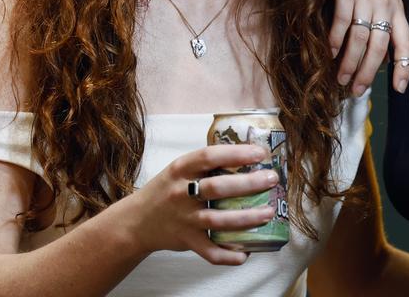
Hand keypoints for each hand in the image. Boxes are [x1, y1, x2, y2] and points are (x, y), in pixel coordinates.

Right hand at [120, 144, 279, 265]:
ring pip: (218, 221)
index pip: (209, 156)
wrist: (137, 221)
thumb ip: (205, 165)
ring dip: (247, 218)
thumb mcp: (179, 170)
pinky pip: (210, 251)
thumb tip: (247, 156)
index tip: (259, 153)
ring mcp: (184, 219)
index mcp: (180, 169)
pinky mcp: (186, 241)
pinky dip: (229, 255)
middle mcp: (180, 193)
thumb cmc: (166, 191)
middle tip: (271, 180)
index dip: (236, 153)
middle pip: (218, 188)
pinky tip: (245, 252)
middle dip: (248, 184)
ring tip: (268, 213)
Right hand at [329, 0, 408, 94]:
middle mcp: (384, 6)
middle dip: (367, 73)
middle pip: (379, 47)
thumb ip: (384, 14)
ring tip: (341, 79)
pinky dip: (335, 40)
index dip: (404, 67)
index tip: (400, 88)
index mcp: (397, 8)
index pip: (405, 43)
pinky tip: (330, 52)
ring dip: (349, 62)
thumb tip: (378, 46)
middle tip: (357, 91)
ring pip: (359, 40)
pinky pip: (341, 23)